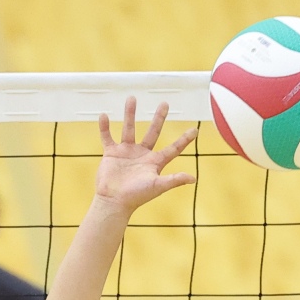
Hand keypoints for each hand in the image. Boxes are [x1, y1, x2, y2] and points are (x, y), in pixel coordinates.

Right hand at [92, 98, 195, 213]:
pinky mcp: (111, 154)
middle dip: (159, 118)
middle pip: (152, 132)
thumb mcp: (157, 186)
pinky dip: (104, 127)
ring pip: (129, 129)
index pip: (173, 149)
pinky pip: (107, 137)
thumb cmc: (136, 196)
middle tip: (164, 103)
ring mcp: (126, 152)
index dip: (184, 140)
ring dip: (130, 114)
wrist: (114, 202)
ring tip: (131, 98)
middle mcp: (141, 154)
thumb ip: (174, 180)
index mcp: (154, 162)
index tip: (195, 130)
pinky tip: (104, 115)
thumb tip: (193, 178)